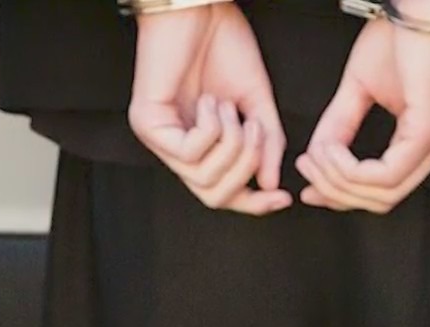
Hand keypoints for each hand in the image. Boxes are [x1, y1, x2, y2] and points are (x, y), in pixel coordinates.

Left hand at [128, 3, 291, 214]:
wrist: (201, 7)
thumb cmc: (222, 44)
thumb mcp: (255, 102)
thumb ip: (265, 144)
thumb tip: (270, 184)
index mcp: (199, 145)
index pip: (222, 192)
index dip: (253, 203)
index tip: (282, 197)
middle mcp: (174, 148)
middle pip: (213, 196)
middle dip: (246, 168)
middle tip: (257, 129)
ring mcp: (158, 139)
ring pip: (203, 179)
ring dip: (232, 145)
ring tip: (231, 108)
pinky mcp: (147, 125)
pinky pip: (190, 153)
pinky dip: (212, 129)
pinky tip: (211, 102)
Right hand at [296, 16, 429, 212]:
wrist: (423, 6)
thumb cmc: (399, 34)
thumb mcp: (358, 89)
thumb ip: (340, 126)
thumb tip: (316, 157)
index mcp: (424, 138)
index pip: (384, 190)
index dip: (342, 196)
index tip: (309, 189)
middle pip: (382, 200)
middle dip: (336, 192)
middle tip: (306, 169)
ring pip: (382, 193)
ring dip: (338, 180)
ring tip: (314, 155)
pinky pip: (384, 175)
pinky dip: (349, 168)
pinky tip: (329, 149)